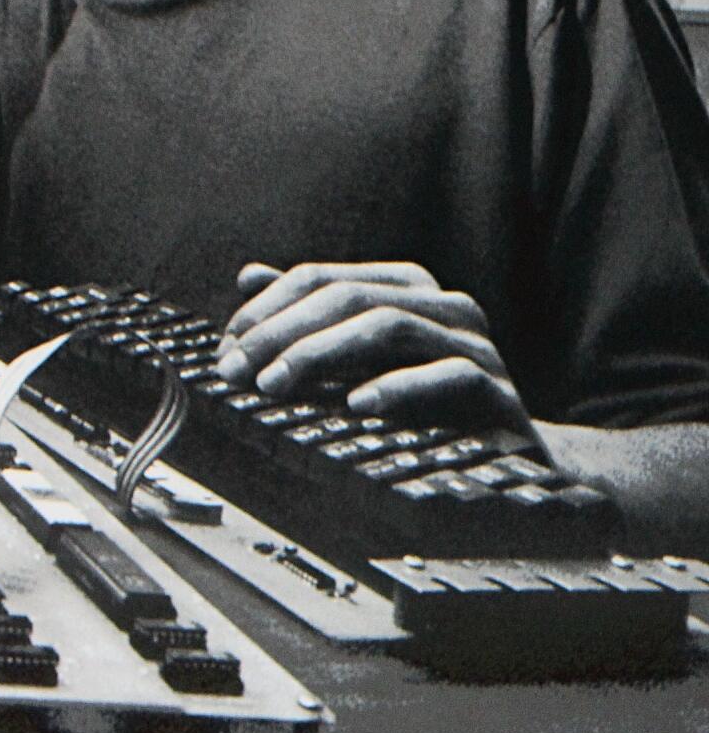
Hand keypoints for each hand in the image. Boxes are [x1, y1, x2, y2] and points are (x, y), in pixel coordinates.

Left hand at [215, 261, 536, 434]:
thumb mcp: (358, 357)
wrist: (506, 457)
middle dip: (282, 332)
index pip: (320, 278)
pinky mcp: (498, 390)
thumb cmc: (422, 402)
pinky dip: (397, 387)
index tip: (226, 350)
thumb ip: (310, 316)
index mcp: (406, 287)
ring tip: (276, 385)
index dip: (266, 311)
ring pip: (389, 325)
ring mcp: (476, 343)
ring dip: (321, 353)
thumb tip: (249, 276)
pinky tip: (356, 405)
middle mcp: (444, 304)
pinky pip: (448, 376)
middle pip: (348, 297)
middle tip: (237, 371)